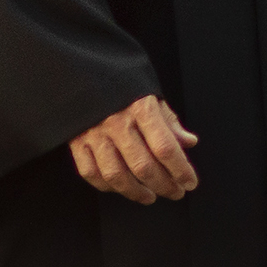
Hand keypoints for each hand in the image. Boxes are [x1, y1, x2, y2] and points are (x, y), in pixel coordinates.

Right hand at [70, 95, 199, 203]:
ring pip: (116, 175)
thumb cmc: (123, 85)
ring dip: (137, 192)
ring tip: (150, 196)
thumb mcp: (151, 95)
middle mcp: (116, 122)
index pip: (165, 147)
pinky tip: (122, 187)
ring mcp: (94, 133)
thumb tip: (189, 142)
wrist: (84, 70)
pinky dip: (107, 186)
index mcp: (140, 107)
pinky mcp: (76, 141)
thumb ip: (169, 121)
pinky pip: (91, 173)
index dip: (181, 170)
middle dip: (164, 185)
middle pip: (143, 166)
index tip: (190, 182)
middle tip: (175, 192)